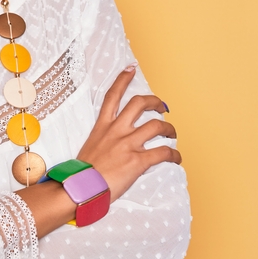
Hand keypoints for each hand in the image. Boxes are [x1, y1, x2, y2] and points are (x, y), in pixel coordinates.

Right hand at [76, 66, 181, 201]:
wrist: (80, 189)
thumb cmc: (83, 174)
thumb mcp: (91, 149)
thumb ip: (105, 142)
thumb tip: (115, 147)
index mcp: (102, 126)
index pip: (112, 96)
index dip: (122, 79)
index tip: (130, 69)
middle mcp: (116, 131)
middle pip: (139, 104)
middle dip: (154, 101)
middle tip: (162, 106)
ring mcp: (128, 144)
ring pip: (156, 125)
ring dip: (169, 128)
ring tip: (172, 133)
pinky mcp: (138, 160)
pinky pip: (163, 152)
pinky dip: (174, 154)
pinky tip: (176, 158)